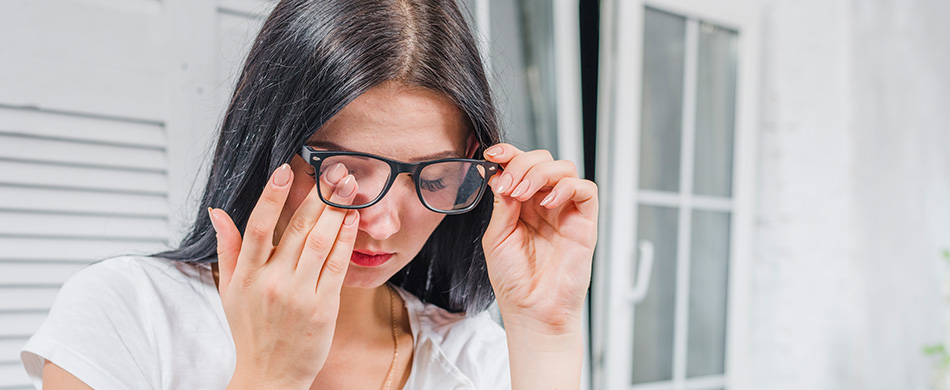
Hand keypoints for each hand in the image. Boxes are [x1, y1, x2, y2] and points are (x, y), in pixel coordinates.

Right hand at [208, 163, 359, 388]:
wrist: (269, 374)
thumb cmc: (250, 330)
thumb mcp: (229, 289)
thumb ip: (227, 248)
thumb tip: (217, 211)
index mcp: (246, 275)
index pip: (257, 226)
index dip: (272, 196)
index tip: (287, 170)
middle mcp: (271, 282)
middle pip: (296, 229)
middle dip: (318, 195)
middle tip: (335, 170)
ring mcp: (298, 295)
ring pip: (320, 243)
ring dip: (336, 211)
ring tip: (348, 187)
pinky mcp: (323, 308)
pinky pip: (336, 266)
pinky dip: (345, 240)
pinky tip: (351, 219)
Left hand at [482, 144, 597, 334]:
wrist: (531, 311)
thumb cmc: (513, 280)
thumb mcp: (496, 237)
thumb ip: (501, 205)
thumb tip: (502, 175)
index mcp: (521, 204)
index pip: (519, 166)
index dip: (508, 154)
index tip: (493, 154)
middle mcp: (544, 204)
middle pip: (542, 160)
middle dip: (522, 164)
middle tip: (509, 184)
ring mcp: (565, 211)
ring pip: (564, 168)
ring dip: (540, 172)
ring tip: (523, 192)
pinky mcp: (584, 223)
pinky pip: (586, 190)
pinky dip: (567, 187)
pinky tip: (547, 203)